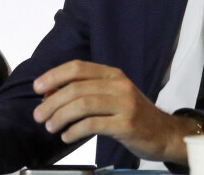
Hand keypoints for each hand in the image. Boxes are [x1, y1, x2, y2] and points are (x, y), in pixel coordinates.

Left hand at [33, 60, 194, 164]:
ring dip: (60, 116)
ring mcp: (124, 103)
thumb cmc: (132, 113)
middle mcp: (118, 84)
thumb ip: (84, 91)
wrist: (166, 133)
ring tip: (50, 126)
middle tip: (38, 115)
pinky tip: (66, 136)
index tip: (37, 87)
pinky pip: (93, 124)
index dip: (54, 75)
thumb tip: (49, 94)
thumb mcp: (110, 95)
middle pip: (76, 88)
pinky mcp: (127, 124)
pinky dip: (75, 130)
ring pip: (82, 104)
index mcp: (111, 73)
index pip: (77, 67)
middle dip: (52, 101)